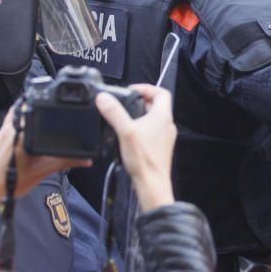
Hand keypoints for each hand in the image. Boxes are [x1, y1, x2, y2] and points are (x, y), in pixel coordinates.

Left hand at [0, 108, 91, 215]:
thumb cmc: (12, 181)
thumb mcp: (44, 170)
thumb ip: (66, 162)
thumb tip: (86, 159)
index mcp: (22, 131)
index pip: (36, 106)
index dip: (49, 103)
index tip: (59, 105)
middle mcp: (11, 127)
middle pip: (26, 106)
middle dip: (40, 107)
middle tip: (54, 112)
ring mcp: (3, 131)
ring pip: (18, 113)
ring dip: (30, 113)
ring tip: (44, 120)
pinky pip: (12, 122)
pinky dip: (22, 122)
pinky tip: (30, 132)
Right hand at [97, 85, 177, 211]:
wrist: (152, 183)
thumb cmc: (144, 159)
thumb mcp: (125, 131)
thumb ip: (114, 113)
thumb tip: (104, 98)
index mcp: (163, 116)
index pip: (161, 92)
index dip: (146, 88)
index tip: (131, 90)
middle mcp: (167, 125)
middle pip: (156, 105)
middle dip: (140, 102)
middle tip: (125, 103)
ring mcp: (165, 137)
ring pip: (154, 119)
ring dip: (140, 115)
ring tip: (124, 119)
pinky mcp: (160, 148)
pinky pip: (152, 131)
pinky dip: (141, 128)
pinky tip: (129, 136)